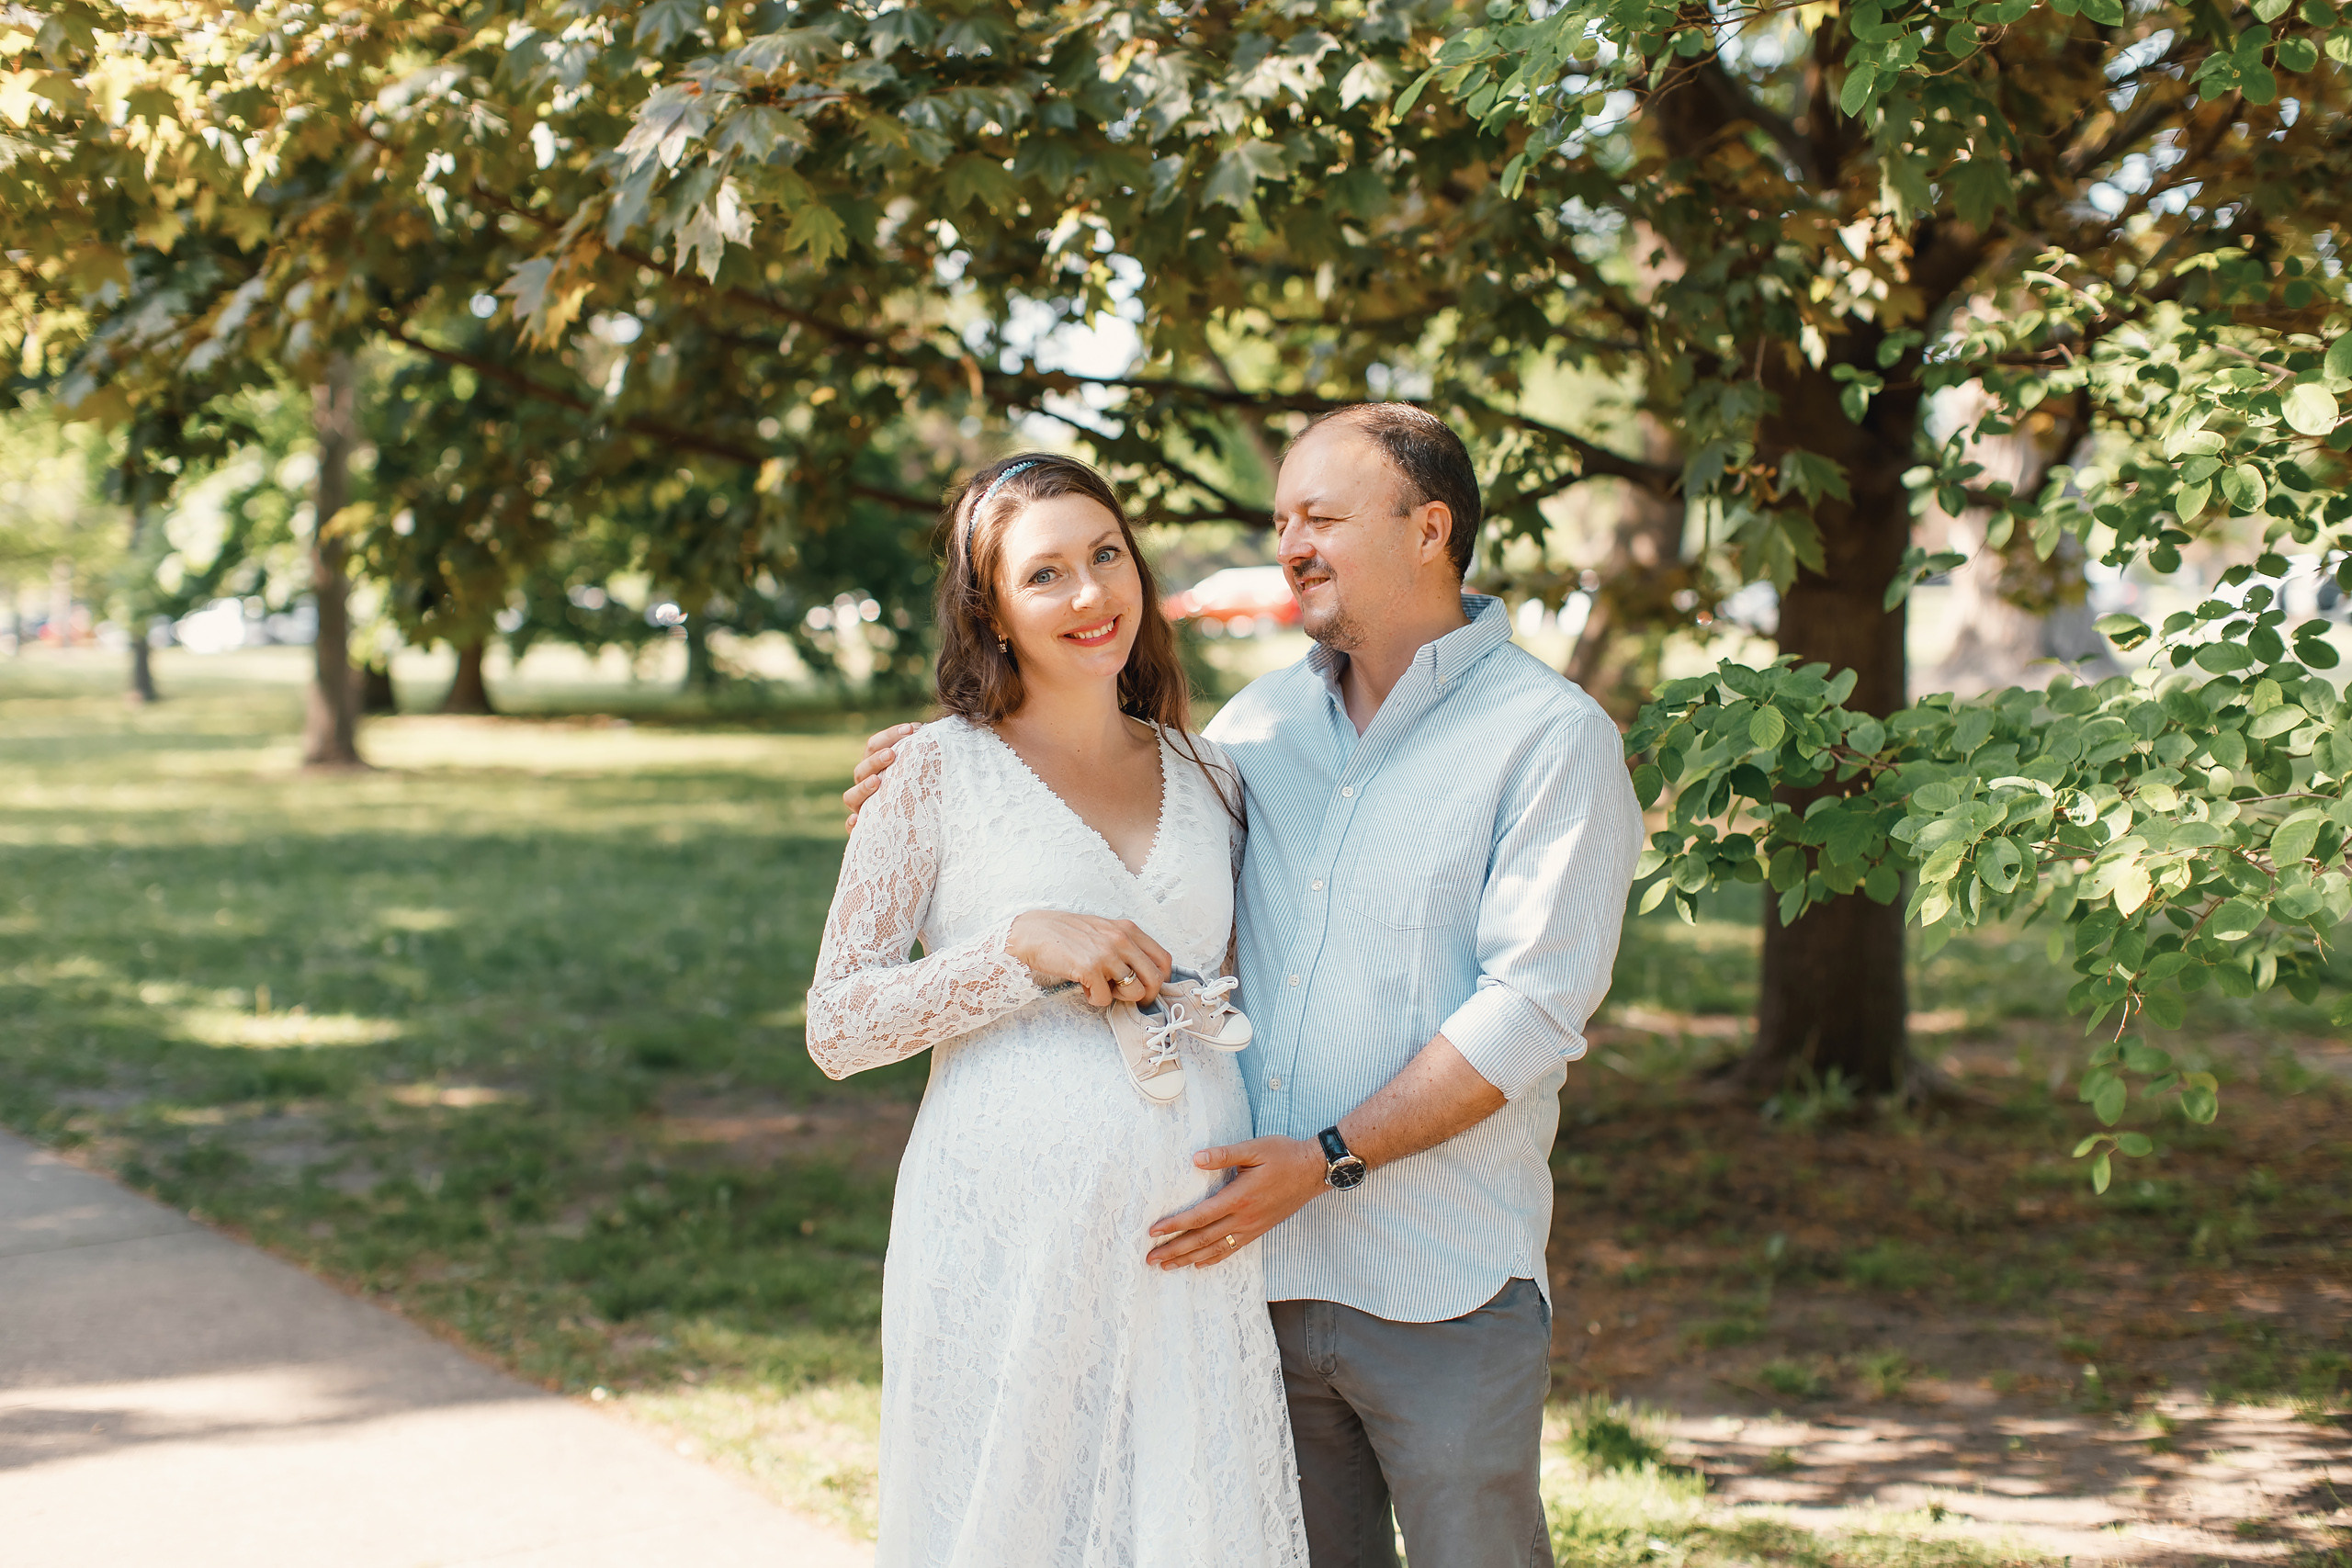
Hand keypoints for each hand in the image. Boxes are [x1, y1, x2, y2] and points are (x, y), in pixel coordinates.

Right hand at [843, 722, 921, 830]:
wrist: (918, 829)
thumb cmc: (921, 793)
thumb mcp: (921, 773)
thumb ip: (920, 756)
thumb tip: (932, 732)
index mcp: (875, 767)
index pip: (874, 745)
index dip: (891, 735)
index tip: (912, 728)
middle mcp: (865, 786)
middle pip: (862, 768)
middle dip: (876, 759)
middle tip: (892, 754)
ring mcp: (861, 807)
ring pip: (851, 796)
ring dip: (863, 787)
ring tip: (877, 782)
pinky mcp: (863, 830)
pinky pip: (851, 828)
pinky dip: (852, 823)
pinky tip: (857, 819)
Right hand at [1006, 910, 1170, 1007]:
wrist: (1033, 932)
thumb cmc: (1067, 933)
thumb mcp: (1103, 930)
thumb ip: (1124, 945)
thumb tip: (1143, 972)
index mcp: (1128, 929)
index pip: (1164, 959)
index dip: (1161, 979)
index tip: (1149, 988)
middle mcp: (1121, 940)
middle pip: (1154, 979)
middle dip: (1147, 996)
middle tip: (1131, 1000)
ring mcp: (1106, 954)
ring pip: (1134, 991)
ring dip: (1118, 997)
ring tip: (1102, 988)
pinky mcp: (1089, 969)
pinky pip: (1105, 999)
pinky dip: (1096, 999)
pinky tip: (1085, 988)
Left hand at [1145, 1136, 1325, 1268]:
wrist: (1313, 1171)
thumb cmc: (1284, 1155)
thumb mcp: (1254, 1148)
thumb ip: (1224, 1154)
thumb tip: (1196, 1159)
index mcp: (1239, 1197)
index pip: (1200, 1216)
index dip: (1175, 1225)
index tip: (1154, 1232)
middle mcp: (1244, 1218)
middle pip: (1202, 1239)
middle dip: (1174, 1250)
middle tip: (1150, 1259)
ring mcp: (1252, 1227)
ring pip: (1215, 1248)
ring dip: (1189, 1258)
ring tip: (1167, 1266)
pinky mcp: (1259, 1229)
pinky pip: (1232, 1249)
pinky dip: (1214, 1258)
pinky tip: (1200, 1264)